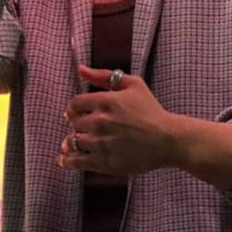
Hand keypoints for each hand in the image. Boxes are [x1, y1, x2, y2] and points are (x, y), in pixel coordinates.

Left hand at [60, 66, 180, 174]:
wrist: (168, 140)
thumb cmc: (152, 110)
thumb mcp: (133, 84)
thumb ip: (104, 76)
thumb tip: (80, 69)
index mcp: (107, 101)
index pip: (76, 103)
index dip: (72, 108)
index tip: (72, 113)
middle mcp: (101, 122)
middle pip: (75, 123)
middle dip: (76, 125)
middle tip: (80, 128)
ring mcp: (102, 143)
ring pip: (73, 142)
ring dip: (69, 143)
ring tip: (68, 145)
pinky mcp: (105, 162)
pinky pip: (78, 161)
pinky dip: (68, 161)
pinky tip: (64, 160)